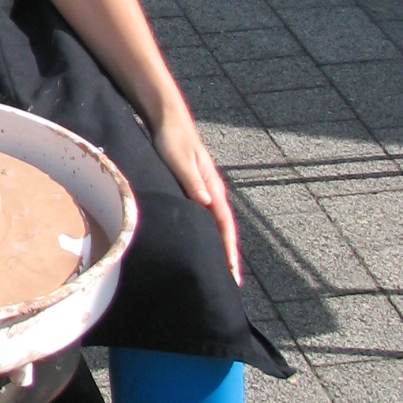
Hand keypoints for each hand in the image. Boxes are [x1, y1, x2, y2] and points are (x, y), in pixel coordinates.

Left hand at [152, 102, 241, 283]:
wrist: (170, 120)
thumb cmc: (172, 139)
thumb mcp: (180, 160)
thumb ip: (193, 181)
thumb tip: (207, 203)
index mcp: (212, 188)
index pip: (224, 225)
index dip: (228, 250)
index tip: (232, 273)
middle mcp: (213, 191)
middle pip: (225, 230)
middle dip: (229, 256)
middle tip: (231, 282)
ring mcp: (206, 190)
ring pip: (217, 225)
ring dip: (221, 247)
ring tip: (221, 270)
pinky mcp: (197, 188)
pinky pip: (207, 217)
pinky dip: (210, 234)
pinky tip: (205, 243)